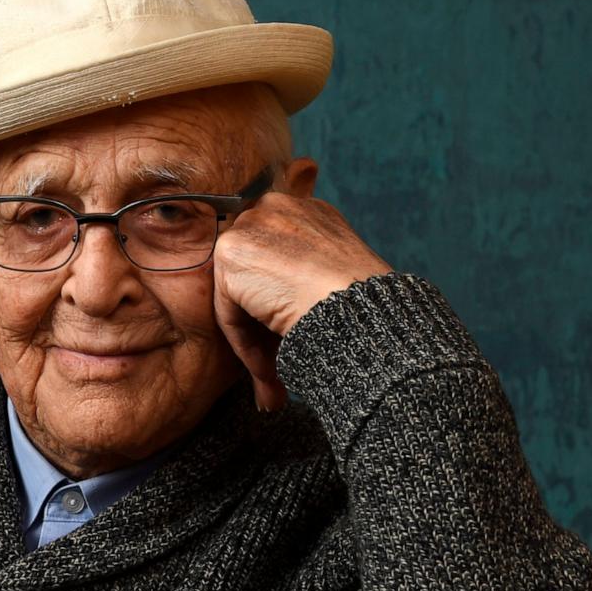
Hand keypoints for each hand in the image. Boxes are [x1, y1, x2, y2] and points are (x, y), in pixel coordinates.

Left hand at [212, 157, 392, 411]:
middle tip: (276, 371)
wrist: (359, 307)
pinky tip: (268, 372)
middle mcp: (277, 208)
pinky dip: (245, 346)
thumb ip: (307, 284)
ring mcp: (252, 225)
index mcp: (308, 212)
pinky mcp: (232, 253)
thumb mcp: (337, 281)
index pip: (275, 259)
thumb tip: (290, 315)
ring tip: (274, 383)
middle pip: (252, 275)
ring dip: (254, 341)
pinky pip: (228, 311)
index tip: (288, 343)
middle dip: (260, 324)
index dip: (278, 306)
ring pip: (239, 295)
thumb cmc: (363, 305)